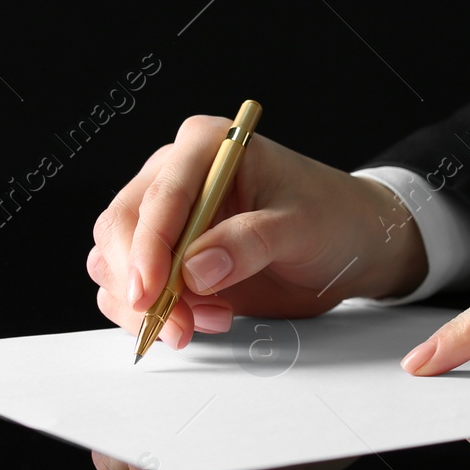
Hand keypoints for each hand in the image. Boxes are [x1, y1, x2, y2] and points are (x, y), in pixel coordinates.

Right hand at [86, 115, 427, 347]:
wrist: (354, 242)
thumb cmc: (333, 216)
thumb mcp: (302, 226)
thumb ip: (250, 243)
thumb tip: (195, 269)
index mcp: (207, 147)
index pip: (160, 194)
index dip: (148, 245)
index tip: (151, 289)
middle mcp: (177, 176)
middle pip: (122, 226)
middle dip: (141, 282)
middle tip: (176, 322)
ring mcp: (169, 218)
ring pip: (115, 259)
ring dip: (146, 303)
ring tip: (203, 321)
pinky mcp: (169, 257)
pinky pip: (132, 286)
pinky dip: (151, 312)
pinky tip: (197, 320)